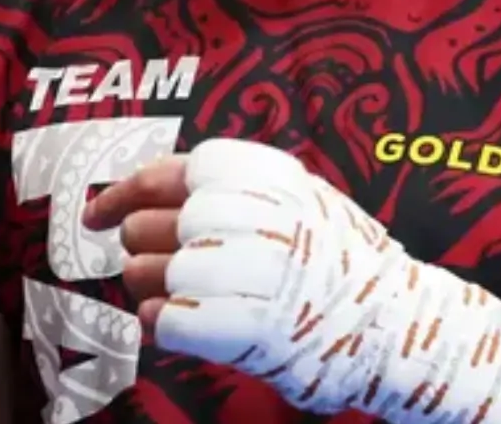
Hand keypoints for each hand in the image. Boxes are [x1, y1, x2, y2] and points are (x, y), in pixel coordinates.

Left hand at [86, 138, 500, 423]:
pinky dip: (160, 324)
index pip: (164, 174)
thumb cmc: (336, 257)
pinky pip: (165, 320)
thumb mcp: (294, 192)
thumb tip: (144, 187)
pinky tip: (173, 324)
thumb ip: (228, 184)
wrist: (400, 325)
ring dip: (146, 288)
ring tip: (171, 294)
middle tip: (152, 260)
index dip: (123, 192)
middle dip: (139, 246)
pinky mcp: (242, 327)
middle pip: (146, 224)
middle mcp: (248, 214)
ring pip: (147, 272)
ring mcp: (245, 271)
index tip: (99, 211)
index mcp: (258, 174)